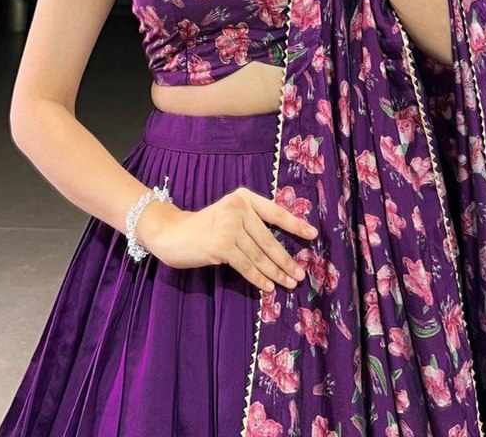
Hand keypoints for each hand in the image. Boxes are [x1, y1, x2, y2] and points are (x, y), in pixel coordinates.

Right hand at [140, 186, 317, 291]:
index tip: (313, 235)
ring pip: (259, 255)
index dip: (295, 224)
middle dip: (285, 259)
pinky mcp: (221, 245)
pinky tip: (267, 287)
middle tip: (299, 274)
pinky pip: (246, 266)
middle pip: (269, 239)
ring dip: (275, 272)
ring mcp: (229, 226)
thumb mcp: (229, 215)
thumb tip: (279, 248)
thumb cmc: (204, 227)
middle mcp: (238, 208)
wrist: (172, 233)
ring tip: (289, 283)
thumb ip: (250, 223)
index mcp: (243, 197)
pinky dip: (258, 278)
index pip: (275, 212)